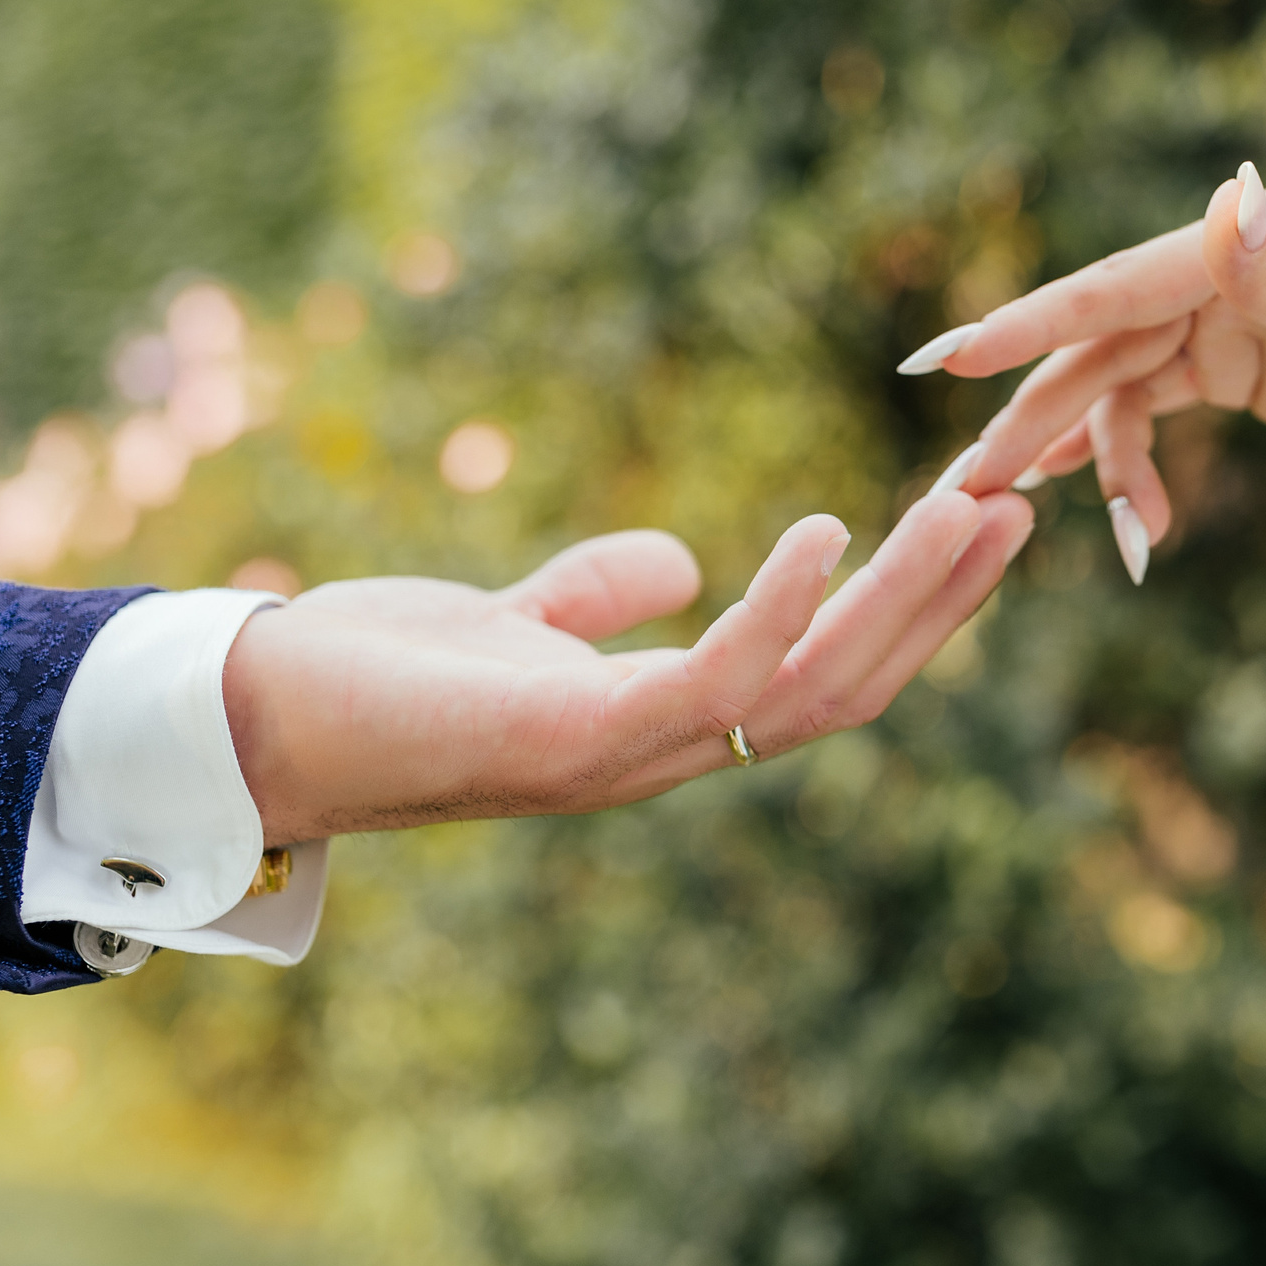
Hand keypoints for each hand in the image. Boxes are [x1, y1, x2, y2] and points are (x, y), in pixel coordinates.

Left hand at [221, 489, 1033, 843]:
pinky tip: (822, 538)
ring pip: (808, 692)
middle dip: (939, 604)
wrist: (247, 723)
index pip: (818, 673)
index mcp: (660, 722)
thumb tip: (683, 562)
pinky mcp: (572, 743)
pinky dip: (775, 615)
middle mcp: (662, 754)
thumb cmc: (371, 679)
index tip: (971, 520)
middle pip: (844, 688)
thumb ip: (595, 596)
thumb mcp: (508, 620)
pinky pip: (709, 688)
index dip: (905, 608)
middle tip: (1018, 505)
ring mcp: (624, 759)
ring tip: (968, 507)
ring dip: (901, 603)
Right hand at [907, 165, 1265, 567]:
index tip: (951, 361)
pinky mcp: (1234, 366)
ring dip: (1077, 445)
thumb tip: (1225, 203)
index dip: (1033, 324)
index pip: (1121, 283)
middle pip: (1102, 339)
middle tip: (970, 479)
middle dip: (1033, 408)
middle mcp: (1229, 266)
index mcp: (1256, 239)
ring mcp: (1227, 317)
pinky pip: (1150, 407)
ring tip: (1027, 505)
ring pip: (1117, 380)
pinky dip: (1121, 454)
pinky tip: (1097, 499)